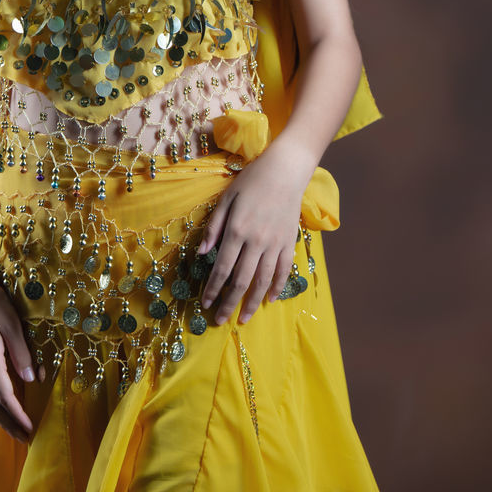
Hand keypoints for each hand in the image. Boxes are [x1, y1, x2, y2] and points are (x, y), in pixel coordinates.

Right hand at [0, 264, 45, 443]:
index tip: (30, 429)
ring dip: (0, 414)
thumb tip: (30, 380)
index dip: (18, 414)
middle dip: (8, 422)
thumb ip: (21, 352)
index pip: (5, 396)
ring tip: (13, 425)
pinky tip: (1, 401)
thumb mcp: (12, 323)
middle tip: (23, 438)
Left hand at [198, 140, 309, 324]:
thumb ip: (214, 227)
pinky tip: (269, 300)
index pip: (222, 268)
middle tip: (219, 320)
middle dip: (228, 303)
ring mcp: (275, 244)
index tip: (205, 304)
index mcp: (237, 230)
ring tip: (243, 319)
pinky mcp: (289, 243)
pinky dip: (276, 287)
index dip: (213, 289)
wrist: (285, 171)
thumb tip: (201, 254)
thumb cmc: (251, 181)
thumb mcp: (226, 198)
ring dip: (252, 303)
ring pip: (263, 281)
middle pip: (241, 281)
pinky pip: (283, 271)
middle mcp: (256, 242)